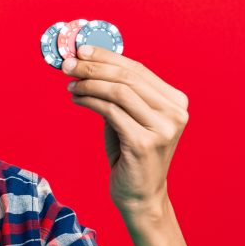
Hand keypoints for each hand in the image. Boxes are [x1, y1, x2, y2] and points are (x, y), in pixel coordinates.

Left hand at [62, 45, 189, 215]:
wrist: (139, 196)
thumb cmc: (130, 155)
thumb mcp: (127, 119)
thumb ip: (118, 93)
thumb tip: (88, 63)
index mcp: (176, 102)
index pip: (138, 70)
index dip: (108, 57)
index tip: (82, 49)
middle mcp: (175, 112)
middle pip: (128, 77)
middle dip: (94, 67)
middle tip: (68, 63)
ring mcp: (163, 128)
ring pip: (119, 92)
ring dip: (89, 83)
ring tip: (69, 83)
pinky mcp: (144, 143)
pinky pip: (110, 111)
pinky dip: (89, 101)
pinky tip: (76, 98)